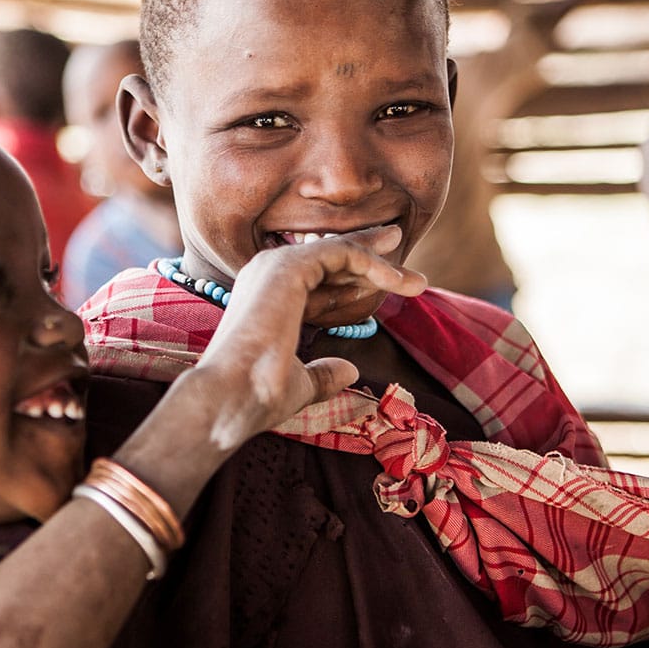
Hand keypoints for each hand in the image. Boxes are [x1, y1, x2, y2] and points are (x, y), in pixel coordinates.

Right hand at [195, 225, 426, 447]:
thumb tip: (351, 372)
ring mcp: (276, 266)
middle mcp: (267, 274)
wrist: (231, 397)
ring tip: (417, 282)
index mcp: (268, 298)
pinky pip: (340, 252)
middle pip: (330, 258)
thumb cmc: (257, 396)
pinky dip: (371, 264)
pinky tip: (396, 282)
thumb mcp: (301, 383)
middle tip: (411, 268)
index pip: (320, 282)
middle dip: (374, 260)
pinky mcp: (288, 266)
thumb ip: (324, 373)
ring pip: (338, 251)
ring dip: (380, 264)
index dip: (356, 284)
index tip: (393, 287)